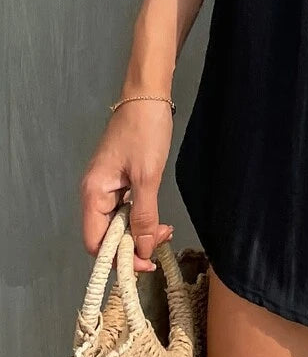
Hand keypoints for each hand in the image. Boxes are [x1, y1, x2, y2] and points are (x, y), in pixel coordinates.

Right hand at [80, 98, 174, 272]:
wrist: (148, 95)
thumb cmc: (146, 131)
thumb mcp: (148, 176)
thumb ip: (144, 215)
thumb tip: (143, 250)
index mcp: (94, 193)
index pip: (96, 242)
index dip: (119, 258)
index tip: (146, 261)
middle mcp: (95, 193)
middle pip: (107, 235)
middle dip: (133, 245)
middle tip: (162, 241)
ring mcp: (107, 185)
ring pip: (118, 222)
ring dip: (139, 231)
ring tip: (164, 230)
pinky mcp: (119, 178)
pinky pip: (124, 208)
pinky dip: (140, 216)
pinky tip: (157, 217)